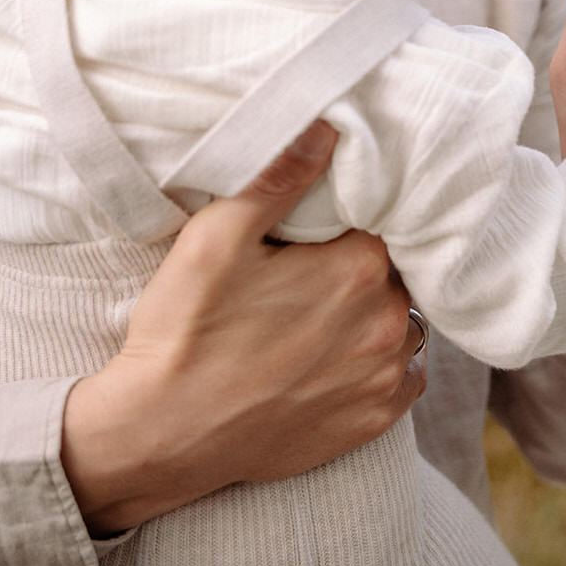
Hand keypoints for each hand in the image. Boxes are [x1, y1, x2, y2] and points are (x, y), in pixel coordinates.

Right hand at [61, 121, 424, 534]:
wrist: (161, 435)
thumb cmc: (184, 333)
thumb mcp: (215, 239)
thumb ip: (277, 179)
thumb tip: (326, 130)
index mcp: (359, 269)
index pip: (383, 220)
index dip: (352, 220)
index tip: (320, 229)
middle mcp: (388, 323)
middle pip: (394, 272)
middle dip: (361, 266)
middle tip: (309, 274)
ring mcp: (385, 378)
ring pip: (403, 322)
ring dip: (374, 315)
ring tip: (320, 318)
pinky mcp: (374, 422)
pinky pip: (404, 377)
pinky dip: (381, 365)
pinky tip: (336, 359)